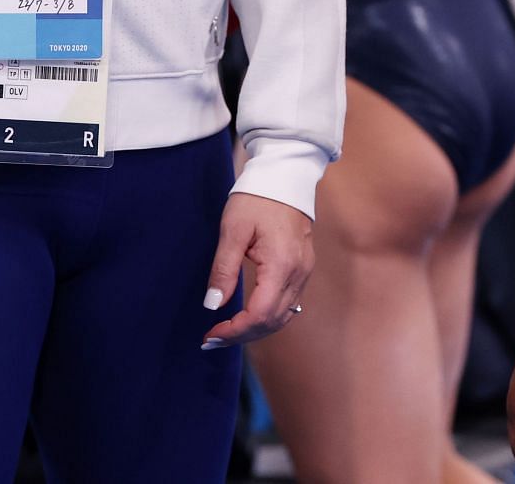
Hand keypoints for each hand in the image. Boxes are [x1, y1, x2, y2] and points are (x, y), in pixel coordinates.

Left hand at [199, 193, 313, 347]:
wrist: (285, 176)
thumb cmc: (256, 199)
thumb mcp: (232, 231)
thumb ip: (223, 270)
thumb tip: (212, 306)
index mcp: (280, 265)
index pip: (260, 315)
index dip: (235, 331)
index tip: (211, 333)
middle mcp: (298, 274)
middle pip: (273, 322)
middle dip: (242, 335)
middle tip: (212, 338)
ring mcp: (304, 273)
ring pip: (283, 317)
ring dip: (255, 330)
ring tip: (227, 332)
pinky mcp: (303, 269)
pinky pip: (288, 304)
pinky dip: (268, 317)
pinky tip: (248, 316)